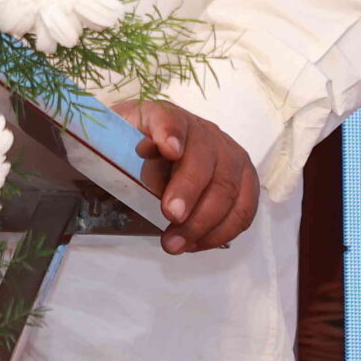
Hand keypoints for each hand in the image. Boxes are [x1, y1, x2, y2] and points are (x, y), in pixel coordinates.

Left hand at [115, 99, 257, 254]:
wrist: (159, 146)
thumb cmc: (136, 147)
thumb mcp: (117, 139)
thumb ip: (117, 142)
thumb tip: (140, 151)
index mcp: (168, 116)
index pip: (170, 120)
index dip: (171, 133)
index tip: (170, 150)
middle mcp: (205, 132)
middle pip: (205, 161)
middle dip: (190, 193)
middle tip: (171, 218)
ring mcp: (229, 155)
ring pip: (229, 189)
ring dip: (204, 222)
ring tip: (175, 244)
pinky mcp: (244, 180)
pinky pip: (243, 209)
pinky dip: (222, 232)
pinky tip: (196, 243)